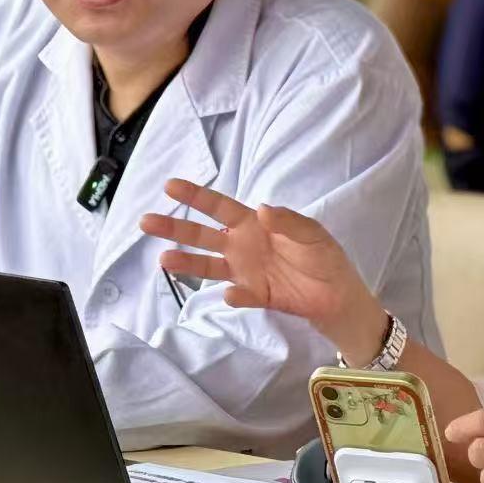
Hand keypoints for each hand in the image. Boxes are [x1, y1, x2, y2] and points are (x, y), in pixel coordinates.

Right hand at [139, 180, 388, 359]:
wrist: (337, 294)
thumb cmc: (322, 255)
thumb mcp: (311, 232)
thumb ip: (288, 221)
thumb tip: (262, 209)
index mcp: (253, 223)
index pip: (219, 207)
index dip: (196, 196)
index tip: (170, 186)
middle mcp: (241, 245)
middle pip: (202, 234)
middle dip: (175, 227)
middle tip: (147, 221)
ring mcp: (245, 271)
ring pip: (208, 265)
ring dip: (187, 262)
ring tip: (163, 259)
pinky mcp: (256, 296)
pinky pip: (239, 295)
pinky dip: (234, 295)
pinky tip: (230, 293)